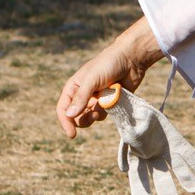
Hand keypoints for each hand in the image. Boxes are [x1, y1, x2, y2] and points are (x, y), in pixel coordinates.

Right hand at [57, 22, 163, 137]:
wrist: (131, 60)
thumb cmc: (108, 64)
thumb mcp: (92, 80)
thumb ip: (81, 98)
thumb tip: (69, 116)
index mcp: (74, 87)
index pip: (63, 109)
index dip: (65, 122)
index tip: (72, 134)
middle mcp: (83, 95)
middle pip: (75, 117)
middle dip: (83, 119)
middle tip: (94, 114)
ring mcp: (96, 100)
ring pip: (90, 118)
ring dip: (96, 115)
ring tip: (104, 105)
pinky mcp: (109, 103)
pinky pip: (103, 115)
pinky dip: (107, 111)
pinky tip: (113, 99)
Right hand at [108, 86, 194, 194]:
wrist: (136, 108)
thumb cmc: (128, 120)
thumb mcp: (127, 128)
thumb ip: (132, 138)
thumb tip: (134, 149)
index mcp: (136, 160)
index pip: (138, 179)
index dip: (141, 192)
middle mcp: (153, 160)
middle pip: (160, 177)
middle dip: (166, 190)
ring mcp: (166, 151)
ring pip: (176, 166)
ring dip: (184, 177)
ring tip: (193, 189)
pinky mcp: (176, 141)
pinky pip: (188, 152)